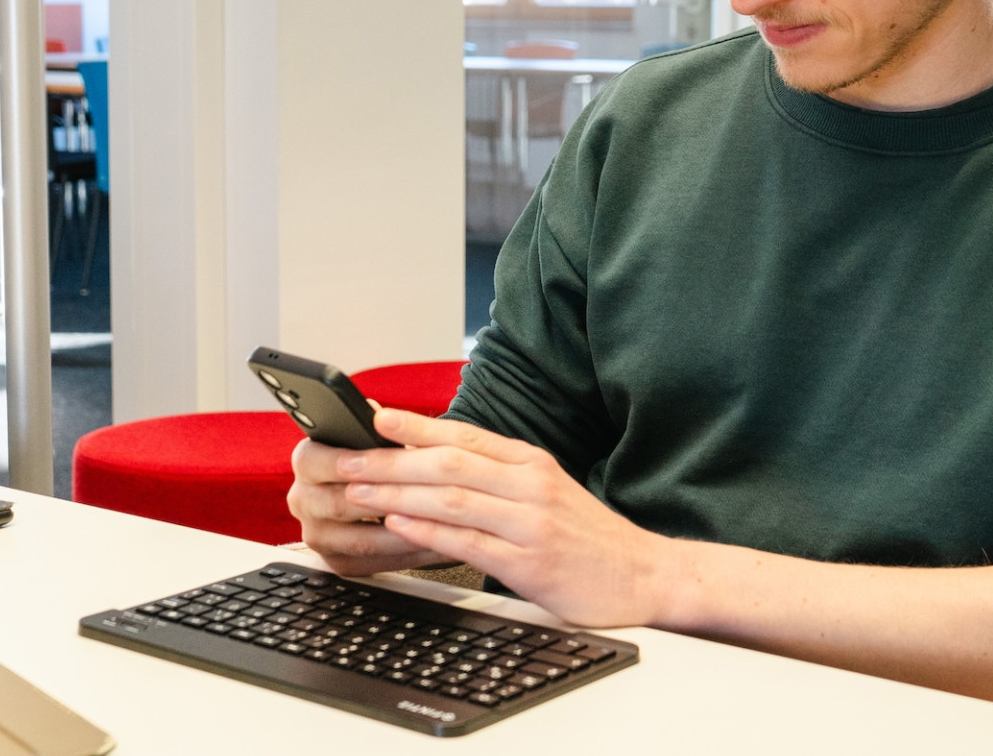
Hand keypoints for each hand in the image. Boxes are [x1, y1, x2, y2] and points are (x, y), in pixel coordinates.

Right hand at [288, 435, 452, 574]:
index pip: (314, 462)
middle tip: (420, 498)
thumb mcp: (375, 435)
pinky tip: (433, 544)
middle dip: (383, 502)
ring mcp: (318, 535)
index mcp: (306, 462)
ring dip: (402, 533)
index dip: (344, 462)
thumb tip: (381, 416)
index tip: (375, 463)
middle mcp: (303, 499)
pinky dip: (406, 555)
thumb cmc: (380, 457)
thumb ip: (375, 427)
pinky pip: (372, 565)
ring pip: (360, 541)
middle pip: (339, 505)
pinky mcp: (337, 562)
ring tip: (436, 524)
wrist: (385, 489)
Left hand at [337, 409, 676, 628]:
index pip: (464, 434)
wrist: (644, 575)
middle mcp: (530, 485)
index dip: (415, 425)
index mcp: (531, 462)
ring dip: (398, 494)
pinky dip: (427, 532)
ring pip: (451, 499)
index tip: (375, 418)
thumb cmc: (588, 537)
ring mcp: (530, 523)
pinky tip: (398, 526)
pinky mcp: (529, 563)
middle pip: (448, 463)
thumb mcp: (547, 490)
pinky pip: (467, 542)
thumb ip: (498, 475)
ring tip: (358, 492)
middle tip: (347, 459)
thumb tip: (436, 461)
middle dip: (390, 460)